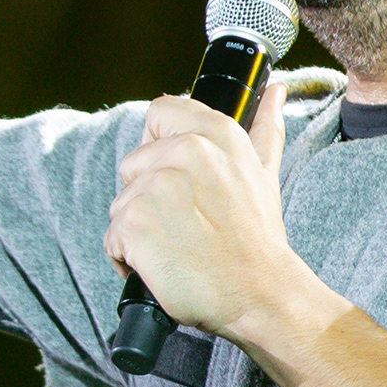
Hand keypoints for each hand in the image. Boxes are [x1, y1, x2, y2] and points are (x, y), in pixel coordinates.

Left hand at [106, 85, 321, 348]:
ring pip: (121, 203)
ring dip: (140, 230)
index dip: (159, 144)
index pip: (159, 112)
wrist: (260, 295)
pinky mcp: (133, 222)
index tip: (177, 178)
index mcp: (214, 132)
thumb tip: (274, 92)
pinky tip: (163, 266)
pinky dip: (129, 258)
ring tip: (178, 248)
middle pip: (134, 163)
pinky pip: (112, 238)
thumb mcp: (264, 174)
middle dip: (150, 196)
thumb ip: (265, 128)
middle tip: (188, 224)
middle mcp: (184, 150)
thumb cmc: (258, 240)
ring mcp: (155, 185)